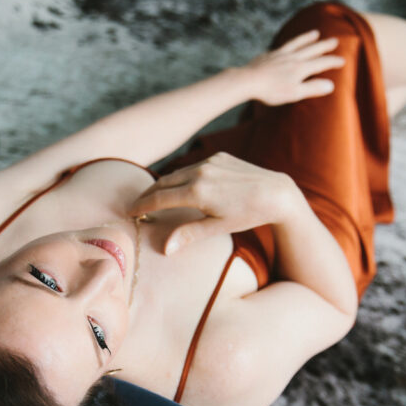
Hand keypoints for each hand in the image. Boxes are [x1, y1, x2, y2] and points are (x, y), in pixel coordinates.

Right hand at [127, 152, 298, 254]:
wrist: (276, 193)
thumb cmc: (248, 214)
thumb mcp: (217, 228)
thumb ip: (188, 235)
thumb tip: (165, 249)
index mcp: (196, 192)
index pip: (159, 198)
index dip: (141, 205)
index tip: (129, 211)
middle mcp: (199, 172)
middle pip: (163, 183)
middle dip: (148, 194)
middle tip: (136, 205)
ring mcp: (209, 161)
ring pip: (177, 173)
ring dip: (164, 185)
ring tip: (155, 197)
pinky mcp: (219, 156)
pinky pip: (193, 166)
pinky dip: (183, 177)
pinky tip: (182, 187)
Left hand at [236, 29, 345, 105]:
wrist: (248, 81)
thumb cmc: (271, 91)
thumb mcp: (295, 93)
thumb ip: (313, 88)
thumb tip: (331, 85)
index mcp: (301, 68)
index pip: (321, 63)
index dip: (333, 62)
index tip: (342, 61)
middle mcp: (293, 58)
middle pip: (312, 49)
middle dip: (324, 46)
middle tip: (334, 41)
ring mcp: (280, 54)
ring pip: (297, 43)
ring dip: (307, 38)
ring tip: (315, 33)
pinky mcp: (269, 55)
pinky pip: (283, 46)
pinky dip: (290, 43)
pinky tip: (288, 44)